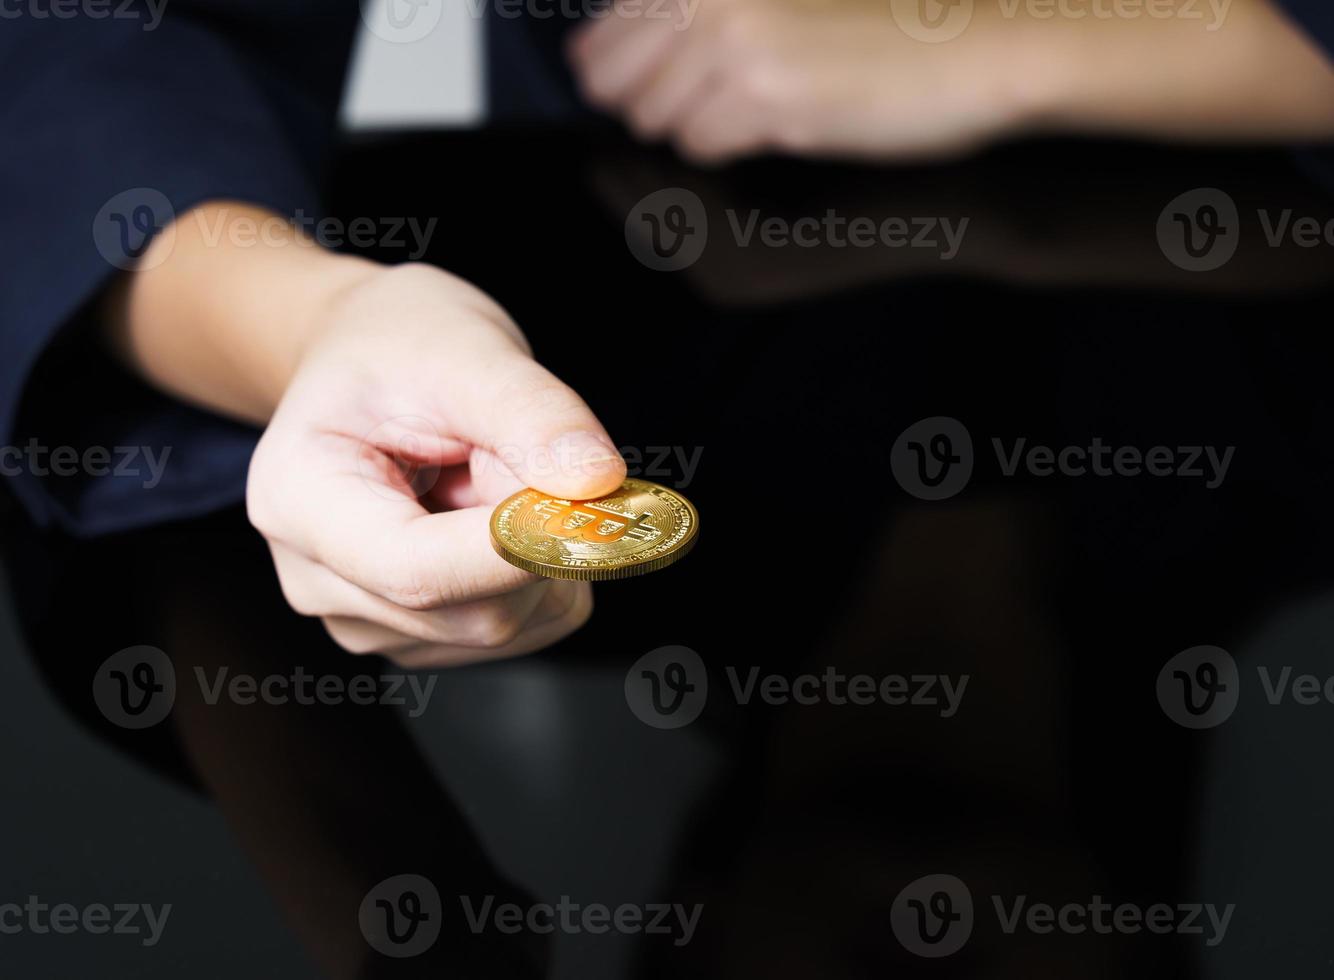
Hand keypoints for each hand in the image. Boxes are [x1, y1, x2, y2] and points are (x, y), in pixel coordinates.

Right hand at [246, 263, 626, 666]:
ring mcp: (364, 619)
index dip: (518, 551)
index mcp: (298, 502)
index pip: (417, 572)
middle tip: (530, 453)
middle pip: (474, 612)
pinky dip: (541, 574)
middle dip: (540, 538)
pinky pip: (523, 629)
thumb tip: (595, 485)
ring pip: (509, 626)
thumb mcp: (465, 349)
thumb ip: (533, 415)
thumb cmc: (397, 345)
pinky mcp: (416, 636)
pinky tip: (494, 513)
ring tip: (491, 475)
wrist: (368, 360)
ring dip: (542, 553)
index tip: (595, 506)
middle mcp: (318, 580)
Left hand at [566, 0, 1025, 162]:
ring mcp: (738, 45)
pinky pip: (702, 145)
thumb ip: (707, 11)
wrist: (979, 41)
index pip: (609, 25)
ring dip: (693, 125)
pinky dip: (727, 146)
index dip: (613, 66)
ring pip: (656, 118)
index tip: (632, 83)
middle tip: (700, 103)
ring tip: (752, 106)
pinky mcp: (768, 99)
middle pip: (617, 80)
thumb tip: (618, 54)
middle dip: (647, 101)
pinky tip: (776, 121)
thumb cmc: (894, 14)